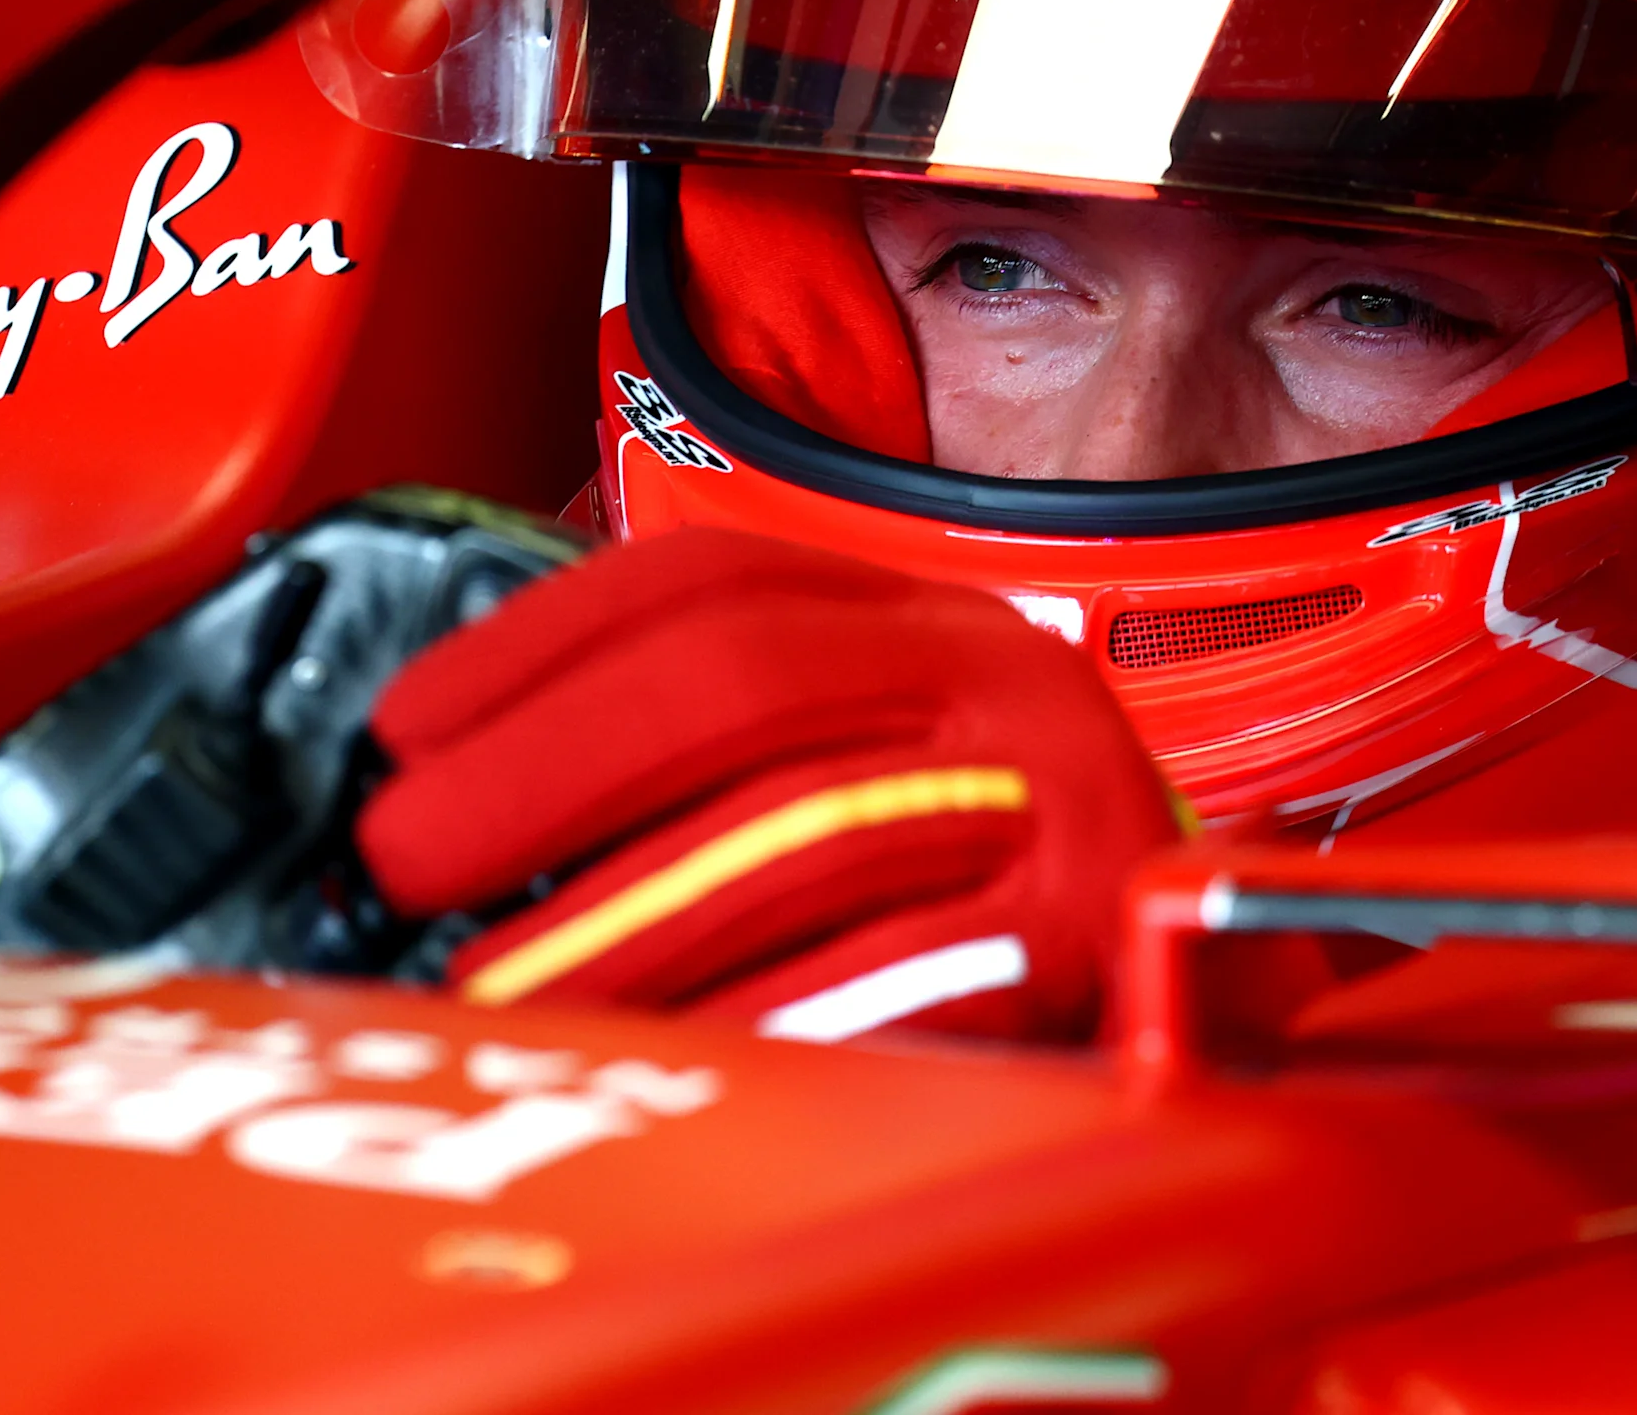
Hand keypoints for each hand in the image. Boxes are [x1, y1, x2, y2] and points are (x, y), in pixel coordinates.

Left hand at [356, 527, 1183, 1044]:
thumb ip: (718, 742)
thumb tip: (471, 779)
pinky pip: (893, 979)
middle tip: (410, 848)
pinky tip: (661, 1052)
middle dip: (540, 766)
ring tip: (493, 978)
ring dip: (617, 914)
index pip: (706, 583)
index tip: (406, 724)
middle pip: (734, 680)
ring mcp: (1057, 800)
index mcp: (927, 614)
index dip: (531, 646)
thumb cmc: (996, 884)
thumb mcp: (873, 756)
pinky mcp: (1095, 938)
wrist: (1230, 996)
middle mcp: (998, 677)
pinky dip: (757, 1018)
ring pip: (798, 828)